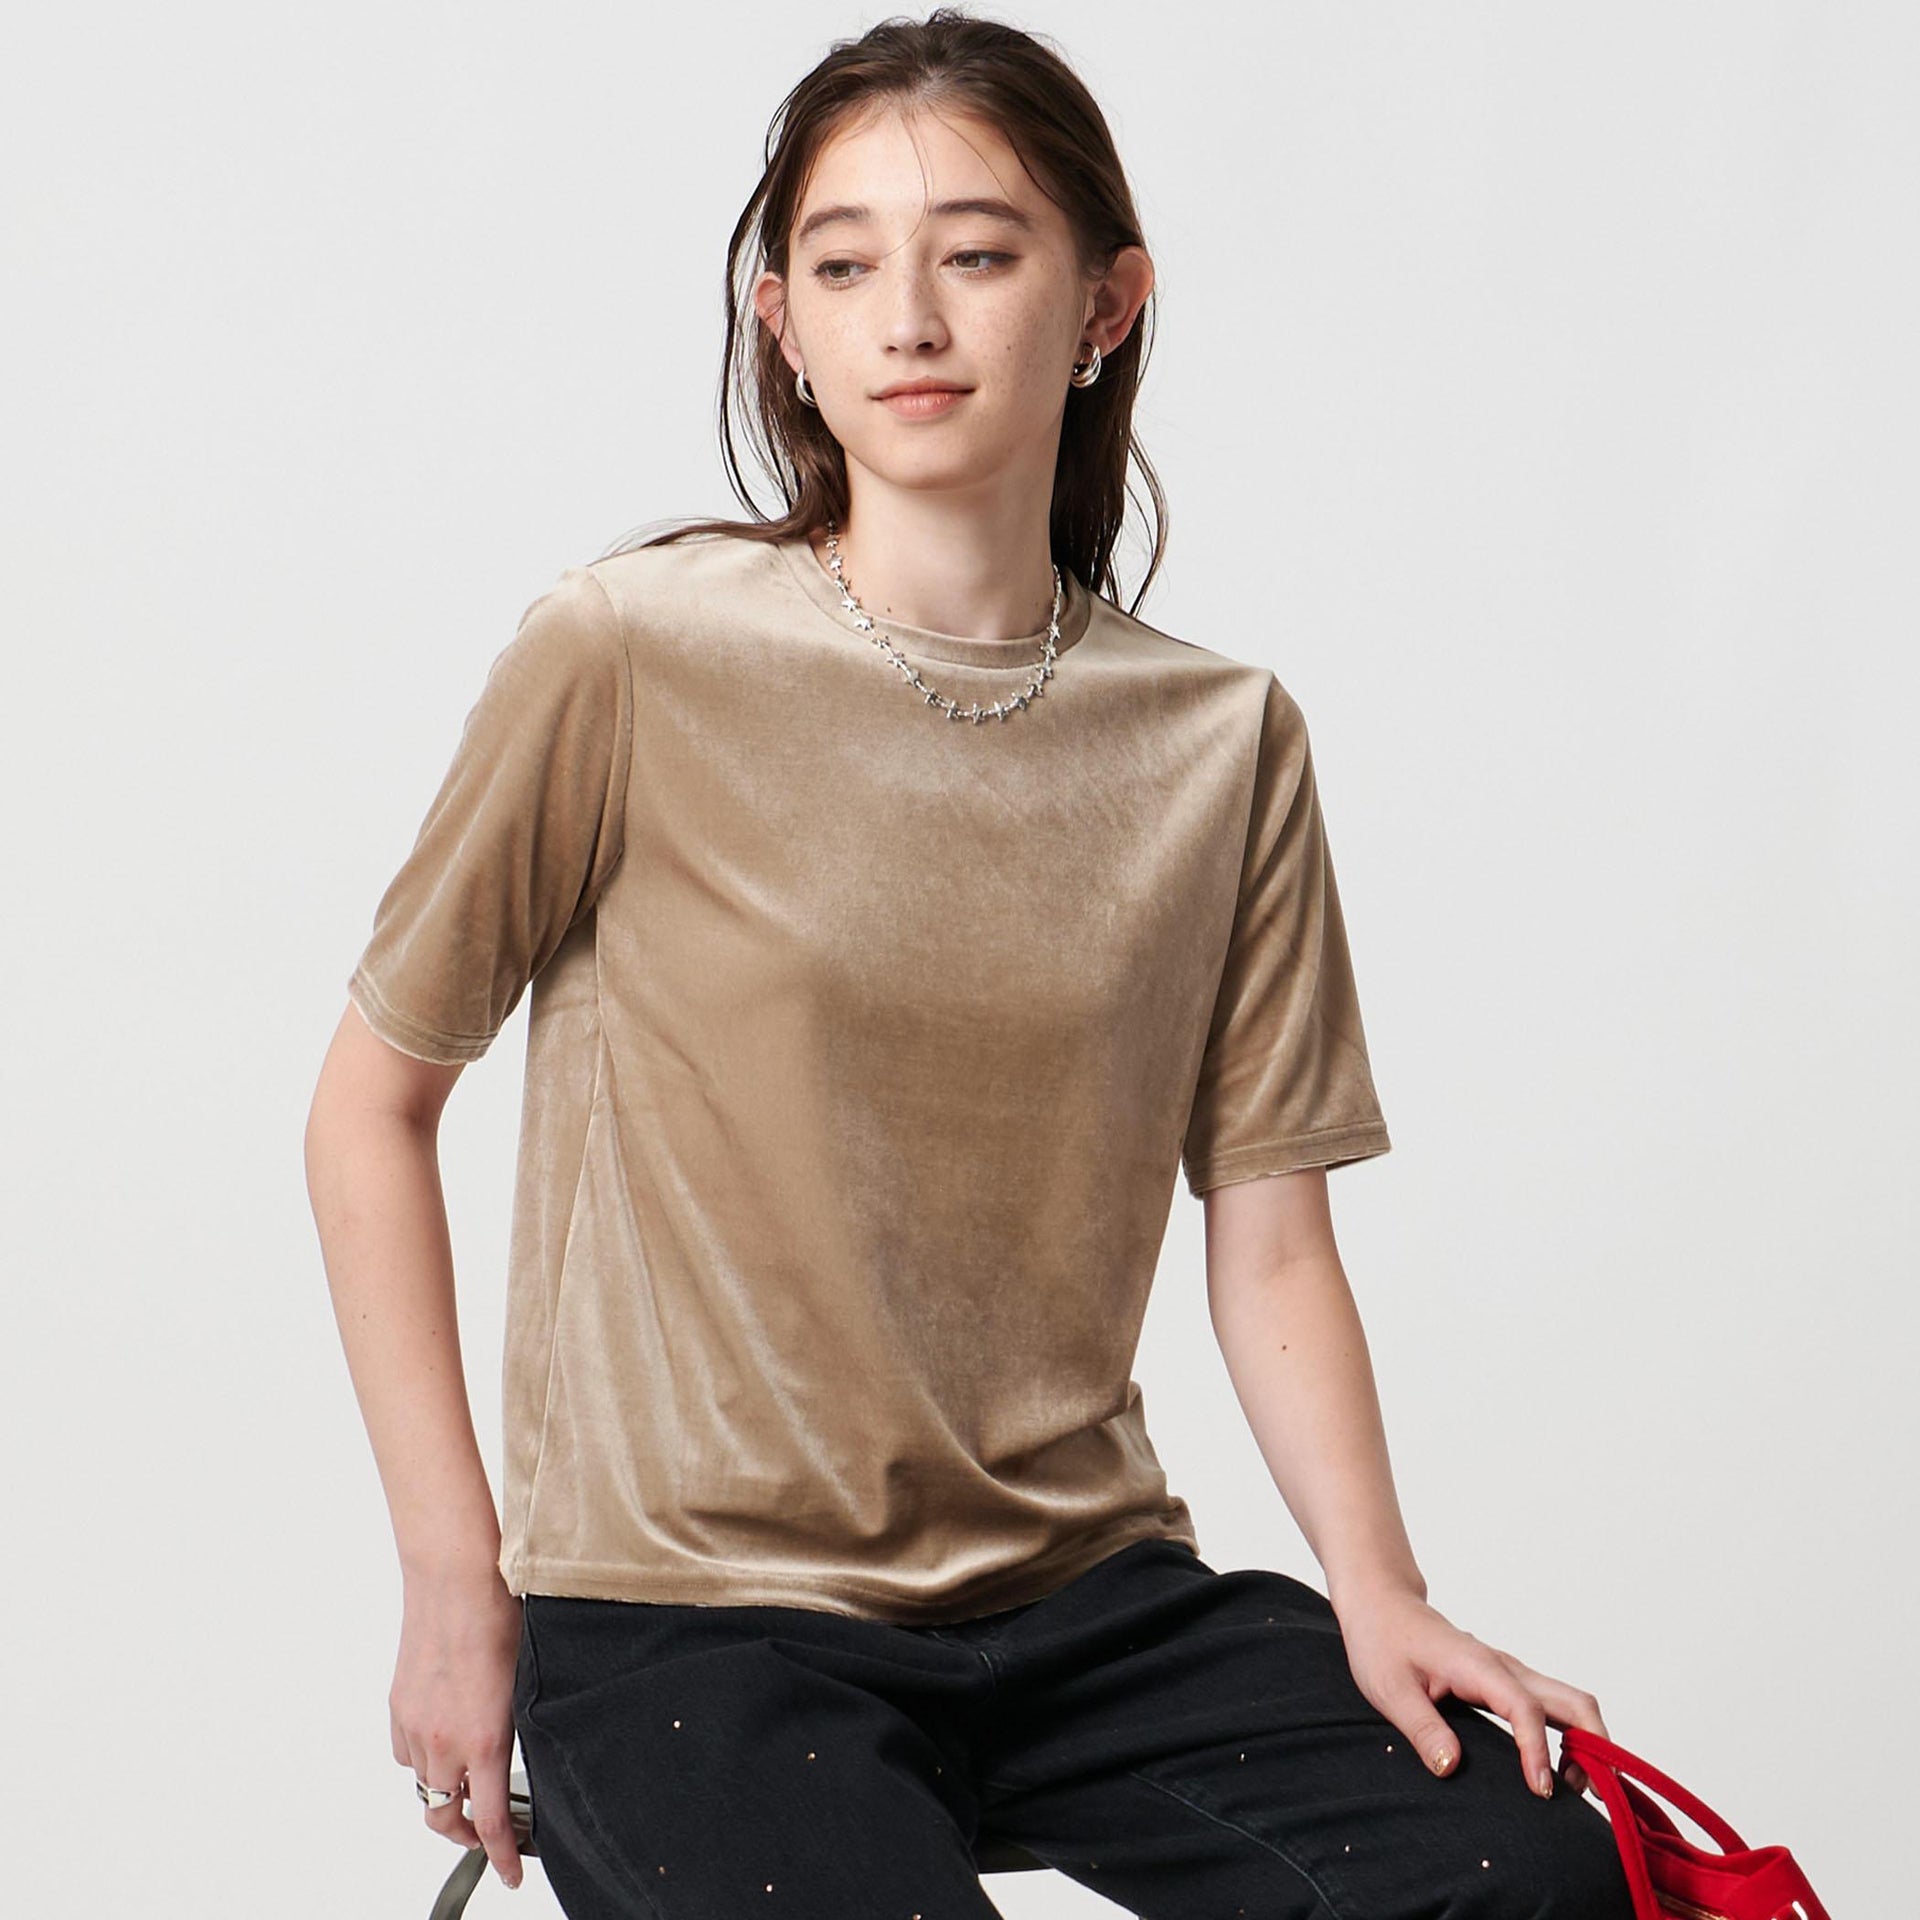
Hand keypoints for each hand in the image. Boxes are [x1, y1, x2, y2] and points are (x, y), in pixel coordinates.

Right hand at [389, 1566, 526, 1888]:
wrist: (455, 1577)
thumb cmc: (500, 1614)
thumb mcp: (527, 1677)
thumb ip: (518, 1724)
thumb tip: (521, 1749)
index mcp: (484, 1738)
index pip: (488, 1822)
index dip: (501, 1857)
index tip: (510, 1872)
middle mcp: (444, 1741)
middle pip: (444, 1815)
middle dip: (463, 1834)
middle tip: (486, 1833)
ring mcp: (415, 1725)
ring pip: (422, 1785)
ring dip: (443, 1791)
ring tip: (468, 1777)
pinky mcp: (398, 1706)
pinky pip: (407, 1751)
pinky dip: (423, 1757)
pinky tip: (443, 1735)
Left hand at [1329, 1581, 1606, 1799]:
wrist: (1382, 1605)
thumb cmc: (1382, 1641)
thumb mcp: (1390, 1688)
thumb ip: (1422, 1727)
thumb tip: (1451, 1767)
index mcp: (1478, 1666)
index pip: (1524, 1709)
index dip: (1538, 1750)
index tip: (1541, 1790)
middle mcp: (1504, 1667)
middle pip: (1572, 1701)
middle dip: (1595, 1746)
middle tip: (1593, 1795)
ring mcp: (1510, 1674)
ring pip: (1570, 1703)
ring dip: (1588, 1742)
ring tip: (1583, 1790)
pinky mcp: (1507, 1683)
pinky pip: (1553, 1708)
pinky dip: (1572, 1736)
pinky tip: (1566, 1768)